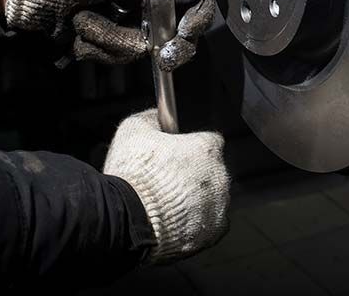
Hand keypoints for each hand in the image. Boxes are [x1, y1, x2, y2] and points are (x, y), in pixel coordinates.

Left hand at [4, 0, 214, 68]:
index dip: (197, 17)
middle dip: (159, 41)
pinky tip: (77, 28)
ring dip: (110, 37)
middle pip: (175, 33)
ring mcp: (125, 21)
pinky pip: (115, 55)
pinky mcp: (106, 40)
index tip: (187, 29)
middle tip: (156, 48)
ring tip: (85, 18)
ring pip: (141, 48)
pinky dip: (95, 44)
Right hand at [103, 109, 229, 263]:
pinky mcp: (212, 232)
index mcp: (206, 148)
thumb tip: (156, 115)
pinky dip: (198, 223)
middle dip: (194, 175)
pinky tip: (179, 222)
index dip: (192, 147)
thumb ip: (151, 118)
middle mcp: (219, 176)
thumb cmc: (132, 175)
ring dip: (197, 200)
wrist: (128, 221)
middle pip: (212, 171)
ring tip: (168, 205)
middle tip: (168, 182)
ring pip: (213, 198)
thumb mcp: (133, 131)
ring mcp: (218, 206)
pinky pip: (212, 224)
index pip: (210, 141)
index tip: (177, 154)